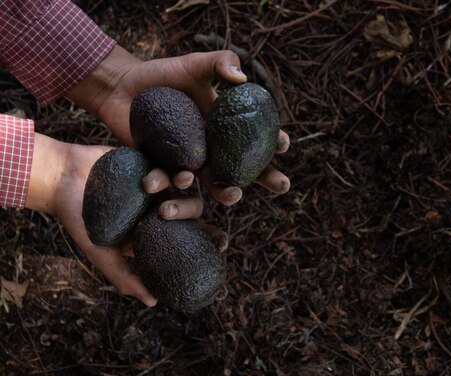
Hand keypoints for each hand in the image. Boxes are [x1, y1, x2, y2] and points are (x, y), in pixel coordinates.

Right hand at [24, 133, 215, 305]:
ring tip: (179, 182)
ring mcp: (156, 181)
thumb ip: (125, 275)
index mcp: (155, 227)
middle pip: (190, 207)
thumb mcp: (102, 251)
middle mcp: (159, 203)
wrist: (59, 179)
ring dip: (183, 184)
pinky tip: (168, 170)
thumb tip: (152, 303)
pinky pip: (167, 161)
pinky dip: (169, 167)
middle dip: (191, 210)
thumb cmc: (79, 218)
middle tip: (173, 211)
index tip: (223, 243)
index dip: (209, 237)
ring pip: (182, 183)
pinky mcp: (148, 158)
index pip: (189, 233)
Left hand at [66, 46, 289, 205]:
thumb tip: (242, 78)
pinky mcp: (165, 171)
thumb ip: (219, 62)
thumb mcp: (194, 64)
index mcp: (226, 128)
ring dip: (226, 194)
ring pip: (214, 186)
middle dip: (267, 179)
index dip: (276, 143)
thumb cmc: (163, 75)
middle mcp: (213, 150)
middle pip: (246, 169)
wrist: (123, 88)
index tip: (284, 144)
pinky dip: (172, 186)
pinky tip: (175, 182)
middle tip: (281, 185)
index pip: (259, 137)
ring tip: (230, 194)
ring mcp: (190, 164)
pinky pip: (172, 185)